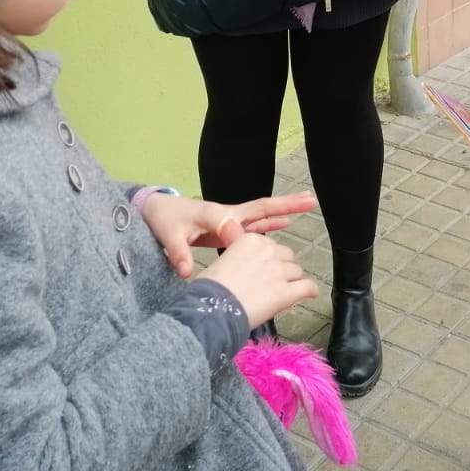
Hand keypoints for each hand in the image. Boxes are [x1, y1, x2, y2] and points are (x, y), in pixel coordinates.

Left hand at [141, 191, 317, 278]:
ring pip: (263, 214)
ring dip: (285, 211)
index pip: (230, 222)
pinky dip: (271, 224)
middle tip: (311, 199)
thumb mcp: (168, 236)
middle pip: (261, 207)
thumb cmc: (164, 220)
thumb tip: (185, 271)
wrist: (158, 210)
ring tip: (308, 204)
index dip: (234, 234)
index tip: (237, 247)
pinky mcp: (230, 226)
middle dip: (285, 204)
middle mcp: (228, 214)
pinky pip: (255, 225)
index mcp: (214, 215)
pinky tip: (285, 225)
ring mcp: (231, 220)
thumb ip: (178, 252)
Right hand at [194, 223, 318, 327]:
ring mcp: (279, 271)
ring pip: (297, 271)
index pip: (268, 244)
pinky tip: (310, 294)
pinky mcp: (286, 291)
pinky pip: (307, 287)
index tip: (262, 267)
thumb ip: (237, 255)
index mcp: (251, 240)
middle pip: (286, 255)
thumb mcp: (220, 261)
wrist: (213, 308)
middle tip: (273, 280)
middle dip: (281, 266)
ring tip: (286, 291)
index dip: (267, 257)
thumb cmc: (210, 288)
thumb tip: (241, 262)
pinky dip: (310, 291)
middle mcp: (268, 251)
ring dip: (292, 280)